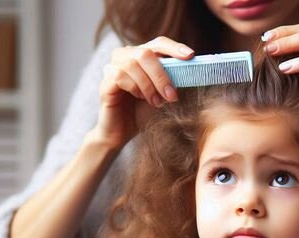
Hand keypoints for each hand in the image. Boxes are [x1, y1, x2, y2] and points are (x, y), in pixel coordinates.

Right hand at [92, 36, 194, 150]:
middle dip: (162, 75)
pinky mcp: (105, 83)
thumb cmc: (143, 112)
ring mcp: (112, 68)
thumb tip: (193, 70)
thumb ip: (174, 81)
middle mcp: (125, 57)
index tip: (190, 56)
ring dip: (149, 85)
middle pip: (145, 52)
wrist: (122, 133)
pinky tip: (140, 99)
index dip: (174, 47)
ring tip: (157, 103)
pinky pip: (120, 76)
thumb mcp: (164, 94)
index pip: (158, 43)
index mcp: (141, 56)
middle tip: (172, 96)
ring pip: (132, 64)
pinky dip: (135, 88)